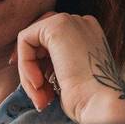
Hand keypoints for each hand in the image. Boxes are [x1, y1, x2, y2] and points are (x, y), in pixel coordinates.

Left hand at [9, 12, 124, 123]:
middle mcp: (82, 23)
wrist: (100, 102)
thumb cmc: (88, 99)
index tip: (37, 86)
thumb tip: (32, 69)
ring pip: (30, 42)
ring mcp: (70, 21)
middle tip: (39, 96)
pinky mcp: (56, 26)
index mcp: (89, 34)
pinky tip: (38, 84)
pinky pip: (25, 40)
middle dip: (32, 68)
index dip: (39, 62)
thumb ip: (55, 65)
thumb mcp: (71, 77)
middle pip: (40, 38)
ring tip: (40, 97)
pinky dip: (26, 65)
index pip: (52, 41)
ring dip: (29, 73)